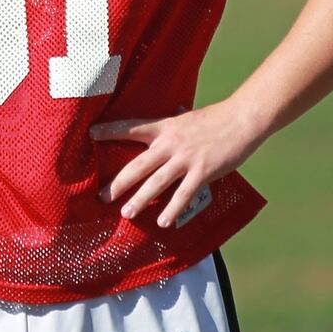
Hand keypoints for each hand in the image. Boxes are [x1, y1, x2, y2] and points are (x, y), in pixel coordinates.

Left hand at [90, 99, 262, 228]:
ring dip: (140, 199)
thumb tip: (176, 110)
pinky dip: (173, 208)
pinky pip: (184, 194)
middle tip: (102, 196)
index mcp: (165, 127)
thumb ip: (177, 121)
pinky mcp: (202, 171)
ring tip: (126, 213)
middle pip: (138, 164)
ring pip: (157, 182)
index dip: (110, 130)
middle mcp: (171, 143)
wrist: (242, 119)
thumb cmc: (216, 119)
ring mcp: (186, 158)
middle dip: (119, 182)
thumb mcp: (188, 117)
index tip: (90, 134)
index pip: (131, 127)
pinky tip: (163, 221)